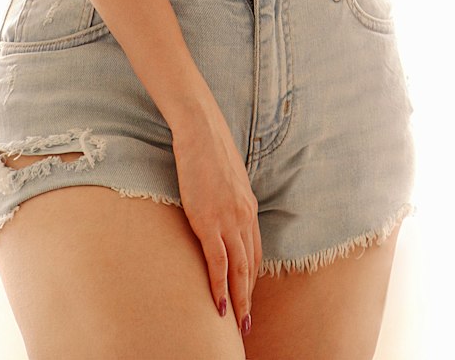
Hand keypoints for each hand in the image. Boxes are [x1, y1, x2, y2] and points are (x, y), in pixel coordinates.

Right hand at [171, 100, 260, 333]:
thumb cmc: (208, 149)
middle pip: (251, 267)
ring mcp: (229, 219)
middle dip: (249, 298)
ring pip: (239, 271)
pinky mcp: (209, 220)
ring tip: (237, 325)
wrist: (200, 129)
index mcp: (249, 207)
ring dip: (239, 301)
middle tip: (247, 324)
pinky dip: (220, 288)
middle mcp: (245, 216)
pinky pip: (218, 263)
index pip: (254, 252)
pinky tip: (219, 306)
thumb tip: (219, 211)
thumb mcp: (224, 178)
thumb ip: (226, 198)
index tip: (248, 298)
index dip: (251, 279)